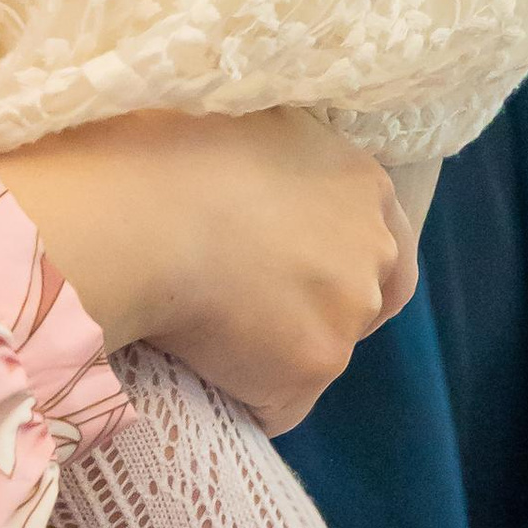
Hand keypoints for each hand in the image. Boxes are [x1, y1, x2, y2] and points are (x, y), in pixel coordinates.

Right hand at [0, 107, 416, 432]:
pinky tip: (198, 372)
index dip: (340, 264)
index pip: (387, 245)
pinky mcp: (312, 369)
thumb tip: (269, 184)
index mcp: (363, 185)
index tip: (300, 276)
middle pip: (362, 303)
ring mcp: (347, 315)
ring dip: (273, 354)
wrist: (140, 217)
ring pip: (316, 356)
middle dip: (315, 311)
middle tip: (251, 309)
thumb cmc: (170, 154)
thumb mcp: (251, 124)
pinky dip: (244, 396)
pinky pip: (277, 403)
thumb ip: (287, 163)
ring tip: (204, 333)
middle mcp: (372, 251)